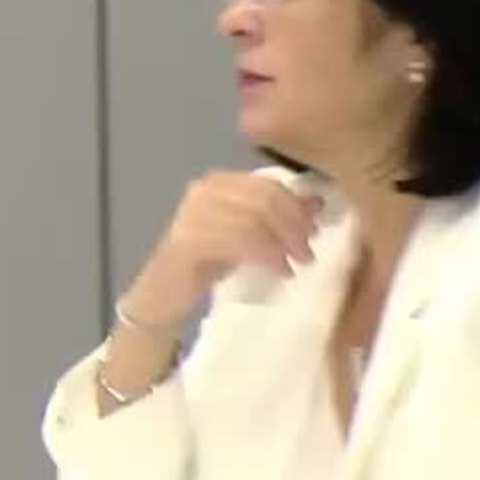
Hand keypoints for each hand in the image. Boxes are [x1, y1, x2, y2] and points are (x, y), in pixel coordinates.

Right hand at [123, 172, 323, 326]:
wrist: (162, 297)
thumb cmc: (207, 265)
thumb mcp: (248, 237)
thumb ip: (277, 217)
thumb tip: (316, 203)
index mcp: (219, 183)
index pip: (268, 184)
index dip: (297, 206)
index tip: (315, 231)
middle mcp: (203, 190)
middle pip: (264, 199)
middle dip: (293, 225)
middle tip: (307, 253)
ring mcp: (193, 213)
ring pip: (254, 218)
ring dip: (283, 242)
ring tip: (295, 263)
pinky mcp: (188, 240)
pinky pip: (240, 240)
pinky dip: (266, 255)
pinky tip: (280, 271)